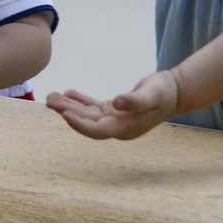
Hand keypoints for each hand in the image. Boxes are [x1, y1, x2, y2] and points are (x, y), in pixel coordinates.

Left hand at [45, 69, 178, 139]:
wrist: (174, 91)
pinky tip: (68, 93)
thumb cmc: (164, 92)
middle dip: (67, 112)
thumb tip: (115, 103)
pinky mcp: (114, 110)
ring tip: (51, 96)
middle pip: (88, 122)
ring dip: (69, 106)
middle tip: (49, 100)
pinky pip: (93, 107)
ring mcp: (115, 119)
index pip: (97, 131)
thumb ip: (134, 100)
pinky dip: (81, 100)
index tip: (65, 114)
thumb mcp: (152, 95)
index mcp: (125, 128)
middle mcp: (117, 127)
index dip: (80, 125)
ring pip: (87, 114)